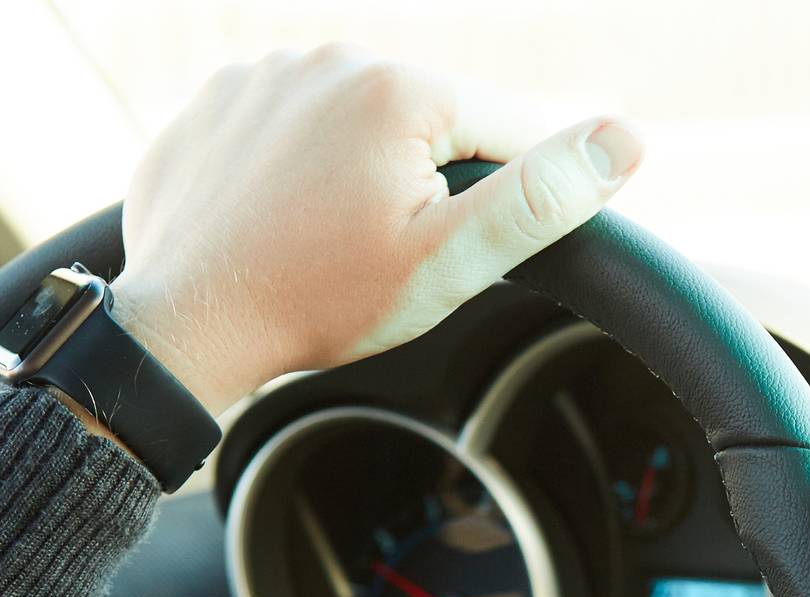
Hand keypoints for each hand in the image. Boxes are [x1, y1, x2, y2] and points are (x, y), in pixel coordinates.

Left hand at [111, 47, 642, 414]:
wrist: (186, 326)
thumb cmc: (315, 302)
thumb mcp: (443, 264)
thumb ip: (536, 199)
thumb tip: (624, 140)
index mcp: (399, 88)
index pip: (502, 127)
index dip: (497, 197)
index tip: (451, 248)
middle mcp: (330, 56)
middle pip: (422, 121)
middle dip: (417, 184)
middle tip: (371, 256)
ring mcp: (263, 73)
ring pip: (350, 122)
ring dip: (352, 173)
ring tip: (317, 242)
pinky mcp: (215, 101)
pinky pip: (283, 127)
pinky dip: (289, 170)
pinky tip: (274, 222)